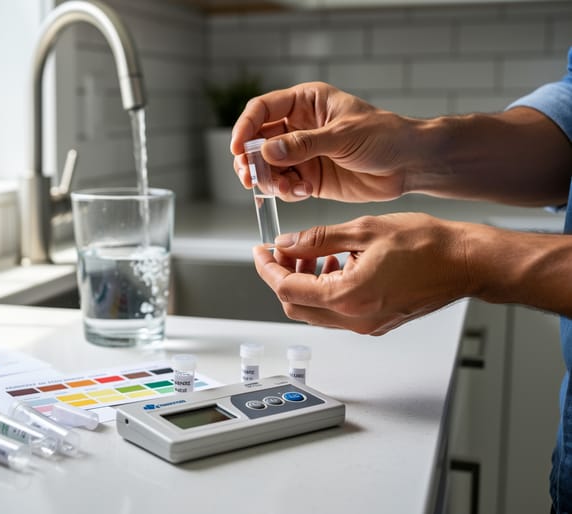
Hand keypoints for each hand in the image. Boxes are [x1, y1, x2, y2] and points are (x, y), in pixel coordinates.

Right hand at [230, 82, 414, 202]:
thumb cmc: (384, 136)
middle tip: (249, 177)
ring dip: (268, 180)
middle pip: (258, 141)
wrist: (410, 164)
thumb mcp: (343, 135)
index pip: (263, 109)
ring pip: (268, 167)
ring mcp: (303, 154)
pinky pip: (285, 185)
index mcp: (306, 102)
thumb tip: (267, 152)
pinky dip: (286, 191)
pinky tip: (301, 192)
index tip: (238, 149)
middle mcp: (298, 127)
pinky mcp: (310, 178)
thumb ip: (303, 144)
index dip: (245, 127)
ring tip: (281, 188)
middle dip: (250, 160)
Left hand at [253, 213, 469, 334]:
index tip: (260, 252)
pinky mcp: (376, 323)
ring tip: (312, 254)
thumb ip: (318, 239)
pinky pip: (336, 313)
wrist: (467, 263)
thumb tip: (286, 243)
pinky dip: (324, 291)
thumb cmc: (428, 245)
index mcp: (347, 297)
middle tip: (284, 251)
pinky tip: (334, 265)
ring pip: (314, 311)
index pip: (286, 288)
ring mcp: (365, 325)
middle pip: (295, 306)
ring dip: (303, 284)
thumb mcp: (363, 230)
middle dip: (282, 277)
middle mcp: (354, 318)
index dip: (267, 268)